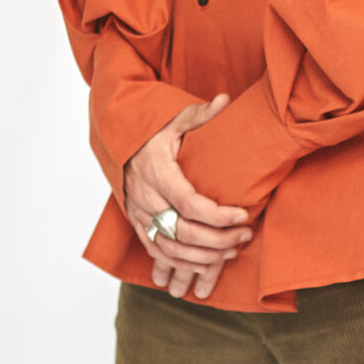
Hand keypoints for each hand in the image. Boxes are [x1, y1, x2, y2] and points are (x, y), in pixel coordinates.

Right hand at [122, 94, 252, 299]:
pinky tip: (207, 262)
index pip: (190, 203)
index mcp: (157, 171)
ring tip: (233, 250)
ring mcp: (139, 214)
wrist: (118, 142)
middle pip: (183, 233)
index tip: (243, 215)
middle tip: (245, 234)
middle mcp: (146, 197)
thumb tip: (225, 100)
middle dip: (219, 240)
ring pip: (171, 249)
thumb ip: (200, 114)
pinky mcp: (137, 224)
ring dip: (204, 257)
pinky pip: (158, 252)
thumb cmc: (152, 130)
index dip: (218, 216)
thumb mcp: (174, 117)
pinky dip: (183, 263)